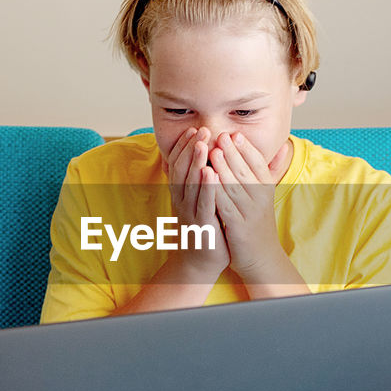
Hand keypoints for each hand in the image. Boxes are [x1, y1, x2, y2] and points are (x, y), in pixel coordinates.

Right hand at [162, 127, 228, 276]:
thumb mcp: (199, 201)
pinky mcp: (201, 225)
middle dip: (191, 148)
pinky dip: (206, 188)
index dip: (184, 146)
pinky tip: (211, 174)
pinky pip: (203, 204)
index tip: (192, 128)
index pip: (178, 164)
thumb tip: (202, 159)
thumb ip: (199, 181)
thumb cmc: (204, 227)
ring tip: (202, 143)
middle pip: (182, 169)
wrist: (201, 261)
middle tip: (199, 129)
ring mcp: (190, 213)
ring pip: (190, 183)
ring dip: (196, 162)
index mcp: (181, 193)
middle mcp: (181, 200)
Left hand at [207, 132, 291, 281]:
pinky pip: (225, 205)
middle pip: (246, 171)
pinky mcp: (239, 227)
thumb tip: (283, 146)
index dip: (247, 149)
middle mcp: (261, 200)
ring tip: (212, 151)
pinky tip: (206, 180)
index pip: (259, 164)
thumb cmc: (258, 223)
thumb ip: (266, 172)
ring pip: (235, 186)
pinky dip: (216, 191)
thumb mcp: (264, 196)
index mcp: (266, 190)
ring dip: (223, 167)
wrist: (261, 258)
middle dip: (232, 152)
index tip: (236, 134)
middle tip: (221, 135)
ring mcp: (250, 213)